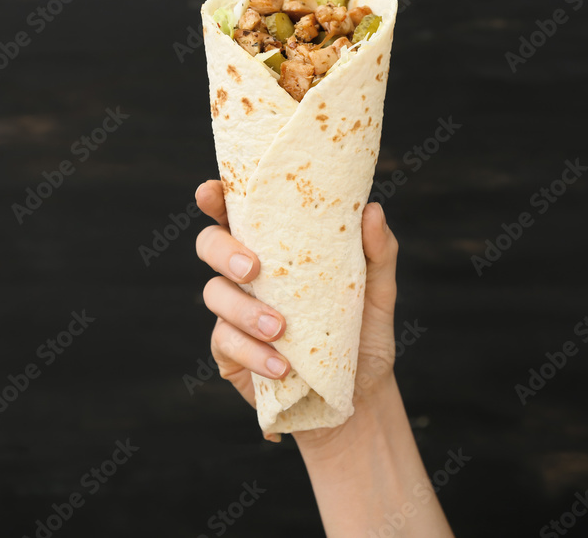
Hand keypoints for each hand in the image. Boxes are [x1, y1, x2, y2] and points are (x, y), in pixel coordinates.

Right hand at [194, 179, 399, 443]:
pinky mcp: (231, 353)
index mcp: (276, 248)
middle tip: (253, 268)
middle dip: (223, 250)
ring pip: (214, 294)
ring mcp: (234, 313)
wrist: (360, 395)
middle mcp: (248, 275)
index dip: (216, 197)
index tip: (210, 191)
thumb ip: (377, 252)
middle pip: (209, 244)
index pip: (238, 213)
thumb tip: (372, 210)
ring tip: (280, 330)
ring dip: (245, 310)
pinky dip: (253, 353)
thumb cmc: (362, 334)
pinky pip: (226, 342)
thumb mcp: (378, 292)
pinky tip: (281, 366)